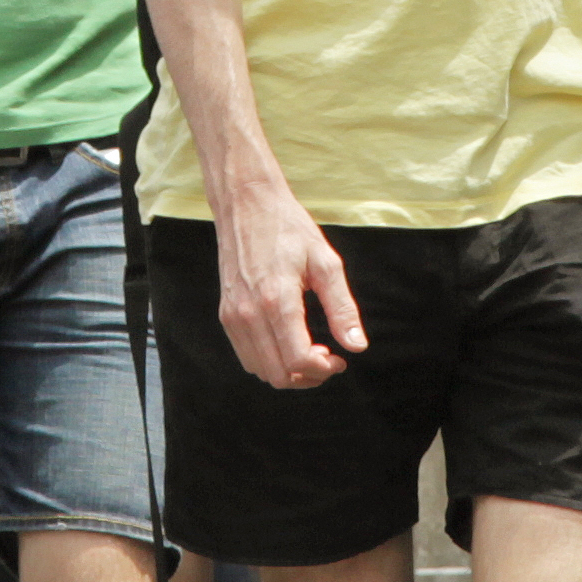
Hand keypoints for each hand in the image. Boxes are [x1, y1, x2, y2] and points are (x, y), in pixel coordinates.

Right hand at [215, 176, 361, 388]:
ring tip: (309, 350)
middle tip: (327, 356)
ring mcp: (233, 316)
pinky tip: (288, 341)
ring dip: (289, 372)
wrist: (246, 205)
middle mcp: (249, 313)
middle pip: (279, 375)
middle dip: (309, 376)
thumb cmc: (288, 228)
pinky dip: (270, 361)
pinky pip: (247, 356)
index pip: (298, 360)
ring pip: (261, 371)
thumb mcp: (325, 263)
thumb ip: (342, 308)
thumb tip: (356, 346)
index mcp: (277, 300)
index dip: (324, 369)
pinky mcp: (225, 315)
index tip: (339, 358)